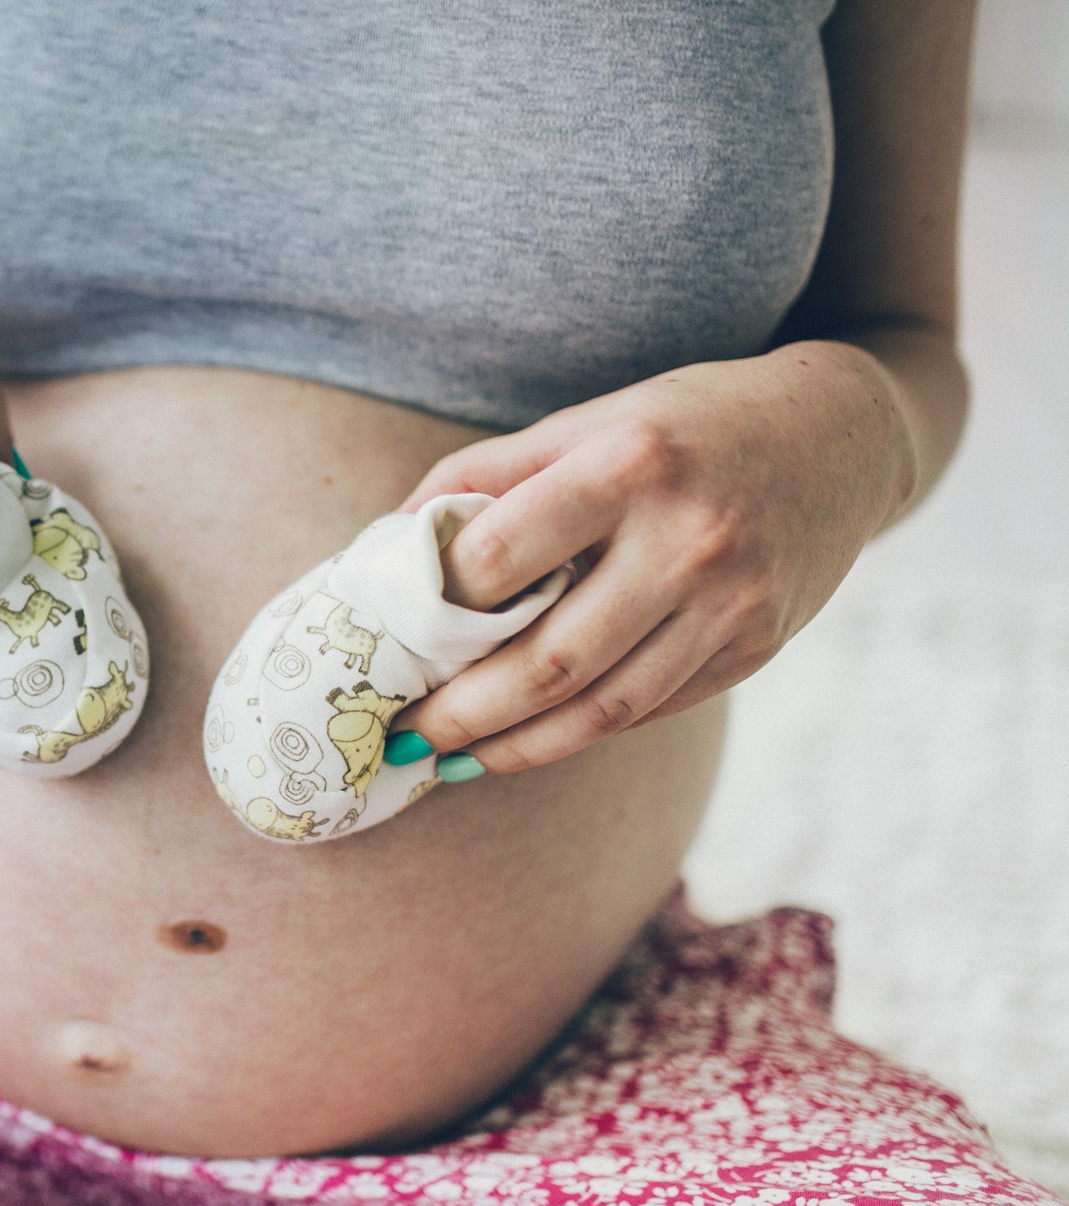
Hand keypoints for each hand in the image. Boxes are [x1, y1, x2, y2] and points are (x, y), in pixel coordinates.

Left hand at [392, 343, 915, 775]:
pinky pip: (650, 708)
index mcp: (631, 465)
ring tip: (451, 760)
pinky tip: (525, 742)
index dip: (434, 605)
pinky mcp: (758, 647)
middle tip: (403, 733)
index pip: (502, 558)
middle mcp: (690, 540)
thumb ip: (489, 474)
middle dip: (462, 712)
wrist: (842, 433)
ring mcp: (733, 604)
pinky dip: (579, 733)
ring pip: (602, 708)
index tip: (390, 636)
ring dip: (514, 747)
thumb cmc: (688, 422)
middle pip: (549, 661)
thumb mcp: (590, 419)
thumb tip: (389, 538)